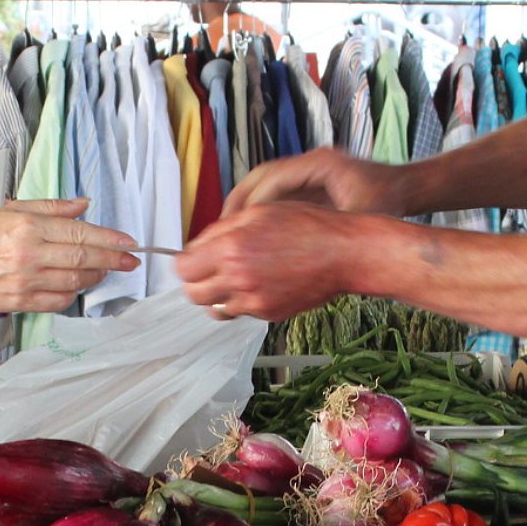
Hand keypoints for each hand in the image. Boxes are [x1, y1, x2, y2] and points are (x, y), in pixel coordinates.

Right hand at [0, 199, 138, 312]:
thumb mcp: (14, 210)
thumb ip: (52, 208)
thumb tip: (84, 206)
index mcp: (28, 227)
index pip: (79, 233)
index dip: (109, 239)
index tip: (128, 242)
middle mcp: (29, 254)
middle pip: (83, 258)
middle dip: (113, 260)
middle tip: (131, 260)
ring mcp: (25, 281)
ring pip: (74, 281)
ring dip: (95, 277)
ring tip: (104, 270)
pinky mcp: (20, 302)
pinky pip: (58, 301)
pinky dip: (73, 294)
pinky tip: (77, 286)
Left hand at [178, 203, 364, 321]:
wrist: (343, 253)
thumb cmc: (307, 226)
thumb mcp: (259, 212)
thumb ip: (222, 230)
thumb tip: (198, 245)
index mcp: (231, 249)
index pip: (183, 269)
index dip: (186, 262)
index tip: (193, 258)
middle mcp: (238, 279)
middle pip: (193, 294)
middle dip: (196, 281)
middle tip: (209, 269)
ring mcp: (254, 301)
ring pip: (215, 308)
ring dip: (217, 295)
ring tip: (234, 278)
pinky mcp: (268, 314)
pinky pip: (241, 312)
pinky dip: (242, 301)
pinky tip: (259, 283)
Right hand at [224, 148, 408, 220]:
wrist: (406, 189)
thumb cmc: (389, 203)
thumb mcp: (361, 219)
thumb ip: (330, 230)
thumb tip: (295, 249)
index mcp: (320, 164)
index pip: (273, 178)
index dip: (251, 205)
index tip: (233, 229)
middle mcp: (309, 162)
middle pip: (260, 177)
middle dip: (237, 205)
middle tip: (219, 233)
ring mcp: (307, 171)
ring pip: (263, 186)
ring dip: (243, 210)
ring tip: (226, 237)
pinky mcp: (307, 184)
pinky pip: (274, 196)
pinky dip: (258, 215)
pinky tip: (248, 238)